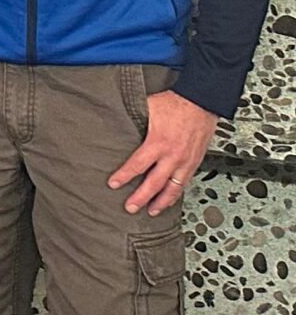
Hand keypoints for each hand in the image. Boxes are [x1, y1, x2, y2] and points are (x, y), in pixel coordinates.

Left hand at [111, 89, 215, 215]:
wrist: (201, 102)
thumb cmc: (174, 103)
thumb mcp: (147, 108)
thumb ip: (132, 120)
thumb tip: (113, 121)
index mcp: (158, 143)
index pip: (137, 165)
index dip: (124, 176)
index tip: (113, 184)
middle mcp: (173, 156)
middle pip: (155, 183)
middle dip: (141, 197)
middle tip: (130, 208)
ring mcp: (186, 161)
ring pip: (173, 188)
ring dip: (161, 202)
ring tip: (151, 211)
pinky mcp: (195, 162)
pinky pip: (185, 183)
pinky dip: (176, 194)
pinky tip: (170, 199)